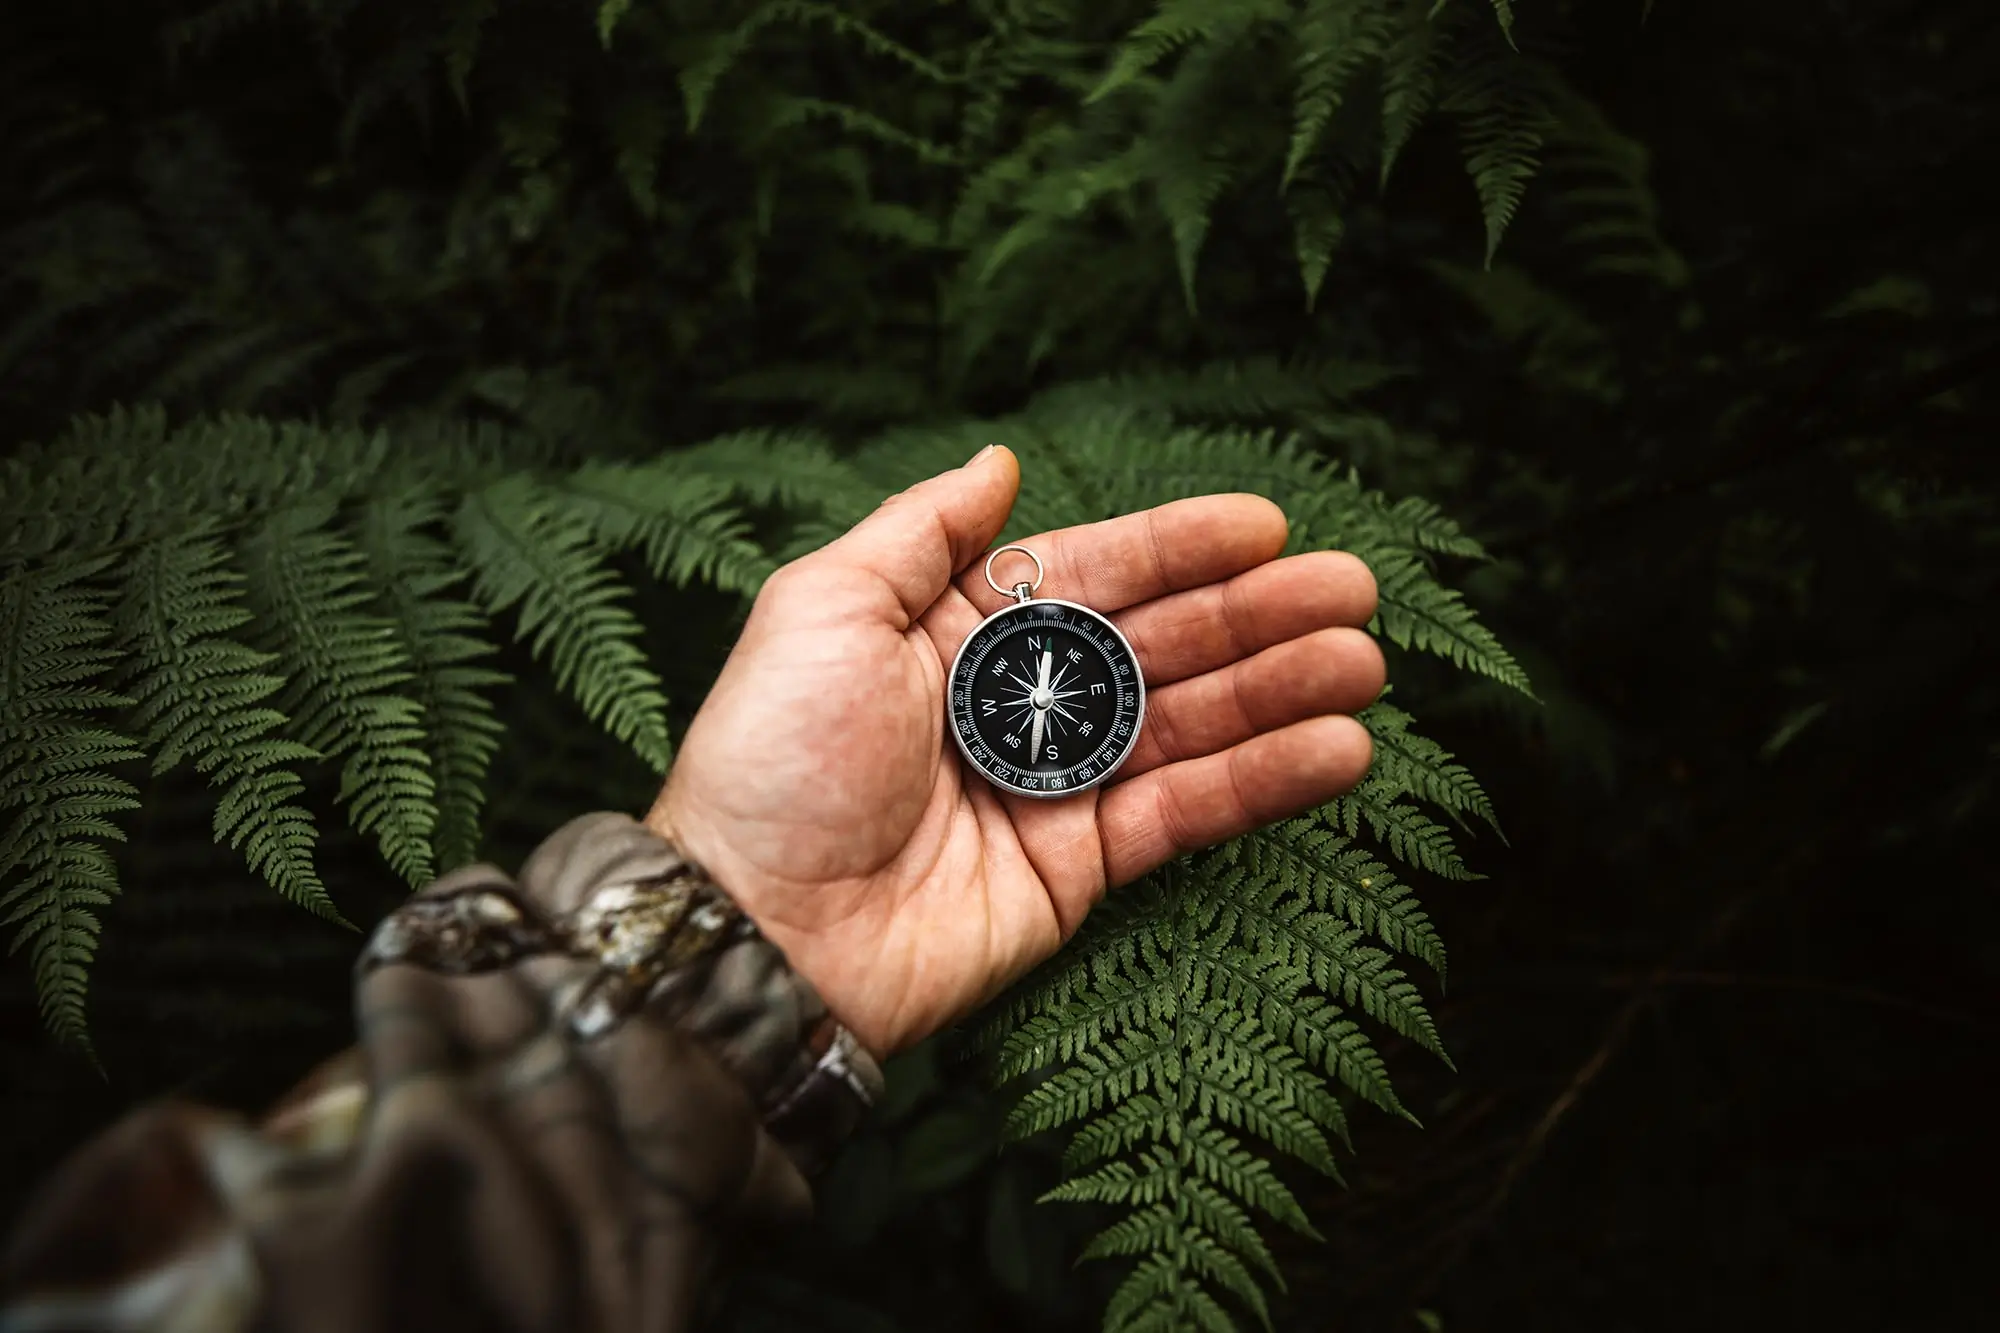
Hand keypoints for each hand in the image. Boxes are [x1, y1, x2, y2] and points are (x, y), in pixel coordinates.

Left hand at [645, 446, 1384, 1055]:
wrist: (760, 929)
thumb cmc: (776, 760)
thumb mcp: (823, 610)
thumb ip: (923, 531)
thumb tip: (999, 459)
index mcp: (958, 628)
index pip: (1093, 571)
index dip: (1179, 546)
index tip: (1266, 524)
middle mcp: (1015, 700)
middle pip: (1159, 643)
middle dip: (1257, 615)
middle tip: (1352, 590)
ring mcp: (1054, 785)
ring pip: (1190, 723)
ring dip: (1280, 691)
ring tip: (1363, 663)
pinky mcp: (1080, 867)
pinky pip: (1186, 813)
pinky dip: (1263, 782)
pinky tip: (1337, 749)